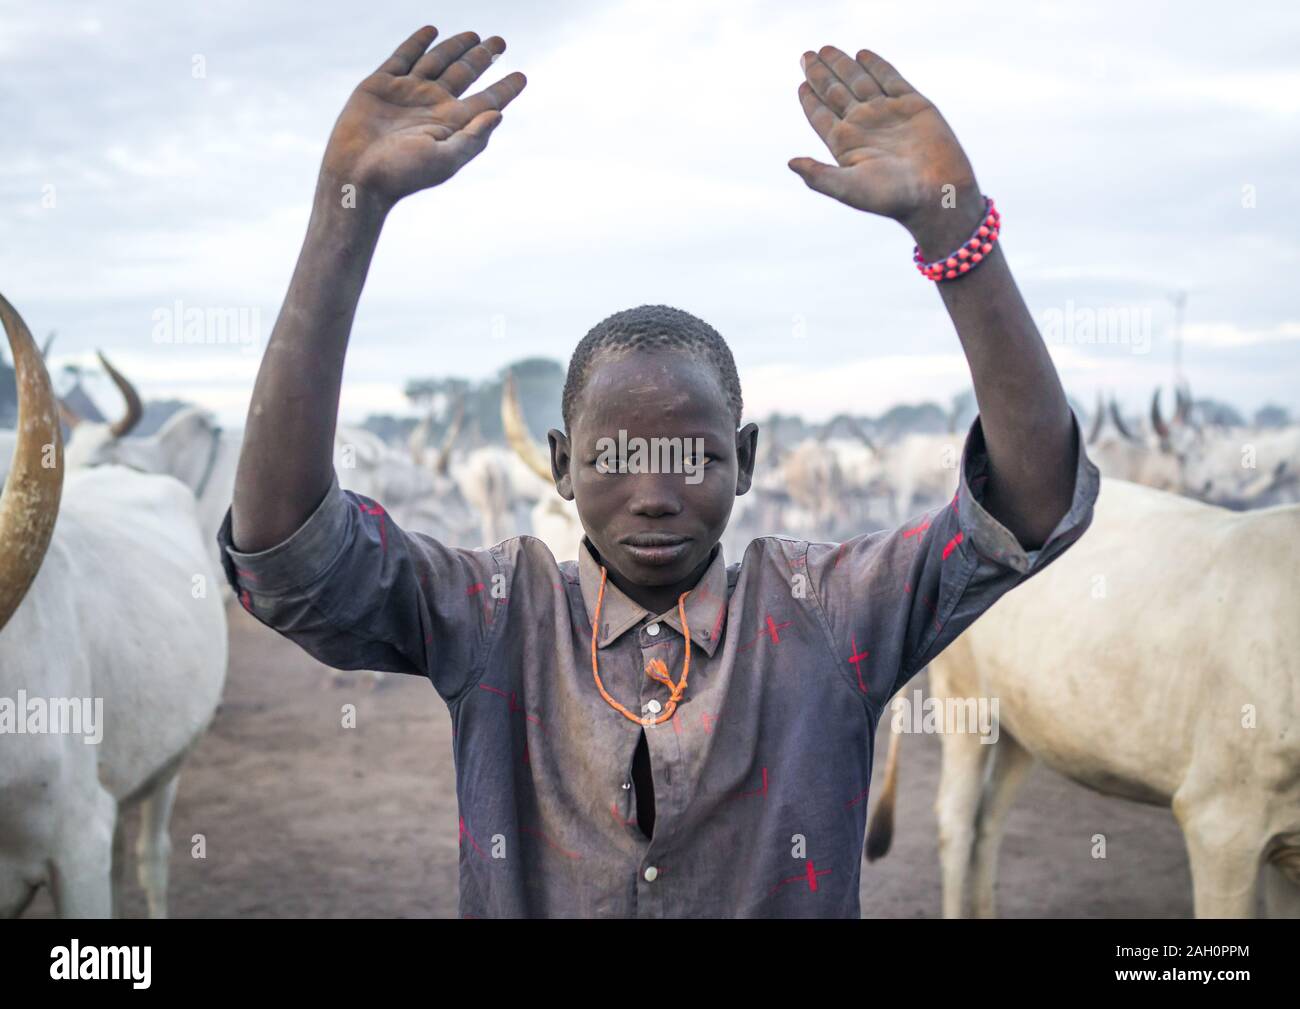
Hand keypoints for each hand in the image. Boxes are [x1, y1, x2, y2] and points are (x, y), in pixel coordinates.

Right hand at [321, 26, 526, 208]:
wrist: (357, 174)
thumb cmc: (402, 174)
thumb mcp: (445, 160)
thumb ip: (473, 138)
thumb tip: (499, 114)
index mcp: (452, 124)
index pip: (487, 100)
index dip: (505, 88)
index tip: (522, 76)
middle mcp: (433, 105)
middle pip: (465, 74)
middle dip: (483, 57)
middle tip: (501, 42)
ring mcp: (408, 92)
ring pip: (439, 61)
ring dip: (456, 47)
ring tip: (475, 35)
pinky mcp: (381, 84)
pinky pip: (403, 57)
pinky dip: (417, 43)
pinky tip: (432, 31)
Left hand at [789, 46, 982, 251]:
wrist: (936, 193)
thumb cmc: (891, 197)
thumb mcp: (848, 188)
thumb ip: (818, 176)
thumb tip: (790, 163)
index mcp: (845, 143)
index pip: (821, 115)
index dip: (810, 100)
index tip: (800, 84)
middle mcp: (864, 125)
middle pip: (835, 92)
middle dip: (819, 74)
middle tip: (806, 55)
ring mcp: (887, 113)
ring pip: (859, 81)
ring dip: (842, 65)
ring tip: (825, 49)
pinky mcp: (913, 104)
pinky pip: (890, 78)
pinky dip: (877, 65)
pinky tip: (862, 54)